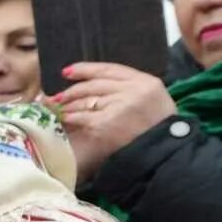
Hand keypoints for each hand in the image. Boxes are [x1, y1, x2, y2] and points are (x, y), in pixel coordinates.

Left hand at [49, 62, 176, 178]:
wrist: (164, 153)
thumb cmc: (158, 130)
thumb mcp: (153, 99)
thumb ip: (131, 89)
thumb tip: (97, 84)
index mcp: (145, 81)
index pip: (110, 69)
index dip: (86, 69)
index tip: (68, 71)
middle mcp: (133, 90)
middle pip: (95, 85)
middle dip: (73, 89)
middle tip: (57, 95)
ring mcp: (120, 106)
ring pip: (87, 99)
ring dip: (69, 103)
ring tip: (57, 106)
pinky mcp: (107, 123)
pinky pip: (83, 116)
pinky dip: (71, 117)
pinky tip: (64, 118)